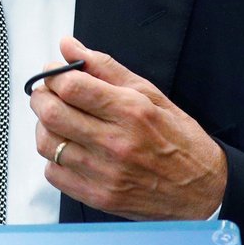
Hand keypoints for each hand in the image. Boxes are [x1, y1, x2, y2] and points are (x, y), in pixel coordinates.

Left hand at [29, 36, 226, 220]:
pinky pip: (54, 174)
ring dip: (45, 127)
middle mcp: (116, 143)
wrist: (202, 190)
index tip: (54, 73)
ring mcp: (105, 173)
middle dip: (41, 96)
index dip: (54, 74)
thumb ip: (106, 67)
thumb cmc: (181, 141)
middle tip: (47, 93)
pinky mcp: (98, 197)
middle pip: (52, 114)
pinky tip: (71, 149)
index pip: (72, 86)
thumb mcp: (151, 94)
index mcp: (131, 111)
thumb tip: (70, 47)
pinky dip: (54, 158)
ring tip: (59, 121)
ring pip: (47, 144)